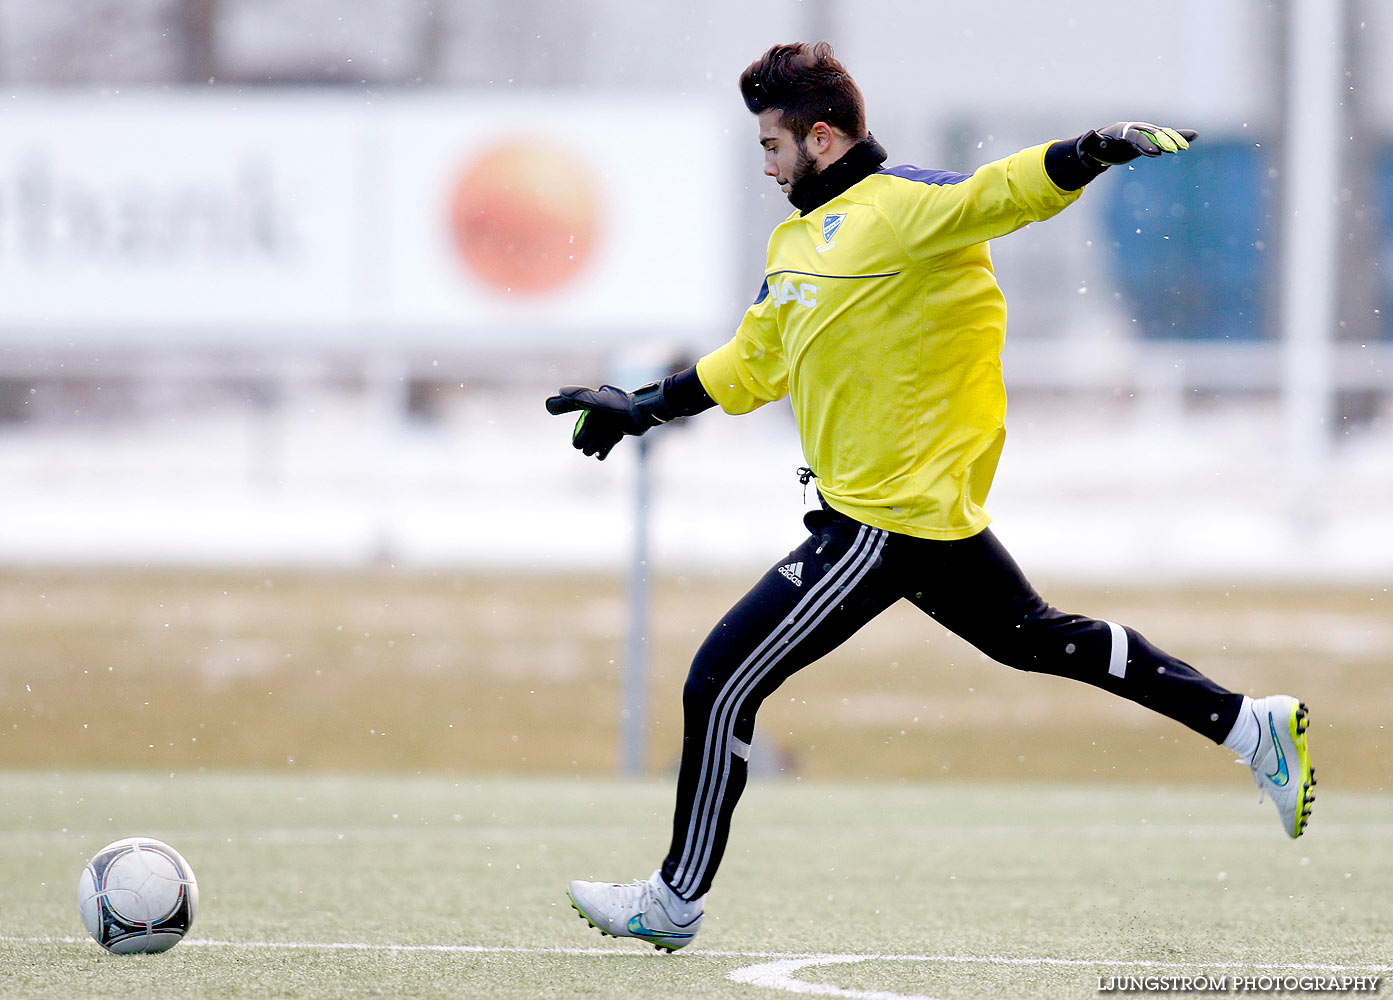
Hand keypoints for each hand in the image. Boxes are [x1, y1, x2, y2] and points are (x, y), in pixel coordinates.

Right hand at [546, 384, 660, 459]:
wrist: (644, 413)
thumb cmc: (621, 407)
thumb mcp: (599, 402)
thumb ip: (580, 397)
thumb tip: (561, 391)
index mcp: (595, 401)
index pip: (577, 406)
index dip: (566, 410)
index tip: (554, 413)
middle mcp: (602, 410)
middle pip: (588, 426)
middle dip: (583, 437)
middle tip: (579, 446)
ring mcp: (612, 420)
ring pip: (598, 435)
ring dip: (594, 445)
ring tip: (590, 452)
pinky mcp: (621, 429)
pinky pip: (610, 441)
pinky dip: (604, 449)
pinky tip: (600, 457)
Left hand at [1077, 122, 1196, 166]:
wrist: (1102, 145)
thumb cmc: (1096, 147)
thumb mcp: (1091, 145)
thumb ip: (1089, 141)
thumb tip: (1089, 134)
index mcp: (1124, 131)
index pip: (1136, 137)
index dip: (1145, 144)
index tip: (1156, 153)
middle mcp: (1137, 129)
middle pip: (1152, 135)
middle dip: (1163, 142)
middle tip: (1174, 150)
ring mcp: (1145, 133)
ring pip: (1162, 135)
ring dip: (1175, 138)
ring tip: (1188, 143)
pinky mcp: (1151, 139)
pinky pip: (1166, 137)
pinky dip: (1179, 136)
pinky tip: (1194, 136)